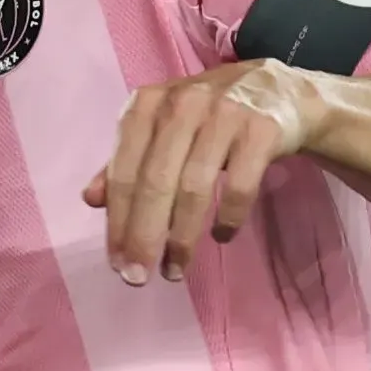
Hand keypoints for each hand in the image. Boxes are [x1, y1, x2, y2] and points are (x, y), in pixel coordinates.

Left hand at [87, 61, 311, 286]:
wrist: (279, 92)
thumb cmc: (209, 118)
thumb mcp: (163, 130)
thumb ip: (127, 162)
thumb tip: (90, 199)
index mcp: (149, 103)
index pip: (124, 170)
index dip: (118, 221)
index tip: (117, 263)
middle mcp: (183, 103)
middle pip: (156, 181)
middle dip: (144, 236)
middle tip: (139, 278)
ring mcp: (224, 113)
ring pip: (195, 187)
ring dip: (183, 238)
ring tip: (176, 269)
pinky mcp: (262, 129)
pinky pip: (240, 186)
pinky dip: (228, 218)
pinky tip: (222, 236)